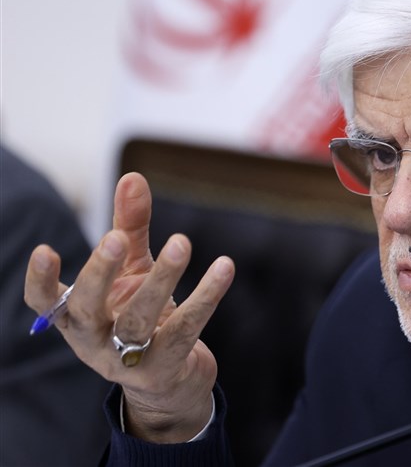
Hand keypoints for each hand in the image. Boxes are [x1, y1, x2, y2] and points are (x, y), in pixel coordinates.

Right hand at [24, 173, 234, 442]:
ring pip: (138, 319)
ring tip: (180, 243)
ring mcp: (127, 360)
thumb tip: (133, 177)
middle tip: (116, 240)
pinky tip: (224, 268)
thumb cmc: (141, 313)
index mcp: (77, 317)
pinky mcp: (165, 367)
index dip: (40, 280)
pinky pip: (187, 328)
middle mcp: (94, 341)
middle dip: (100, 273)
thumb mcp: (133, 269)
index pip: (45, 303)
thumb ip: (129, 226)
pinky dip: (206, 296)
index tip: (46, 250)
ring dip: (161, 279)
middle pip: (88, 309)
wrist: (171, 378)